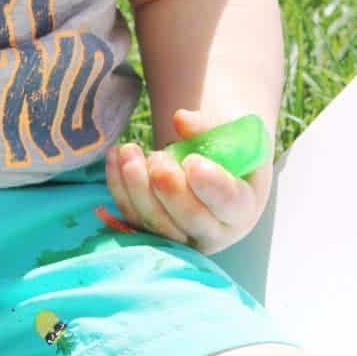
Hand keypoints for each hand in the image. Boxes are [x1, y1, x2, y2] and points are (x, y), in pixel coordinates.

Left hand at [104, 109, 267, 254]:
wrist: (212, 168)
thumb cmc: (226, 151)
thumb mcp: (229, 134)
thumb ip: (209, 127)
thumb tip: (181, 120)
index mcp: (242, 206)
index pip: (230, 204)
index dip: (212, 187)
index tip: (193, 162)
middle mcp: (214, 231)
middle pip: (190, 219)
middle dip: (170, 189)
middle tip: (158, 157)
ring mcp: (181, 235)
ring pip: (156, 222)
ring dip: (137, 187)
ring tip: (129, 151)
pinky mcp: (152, 232)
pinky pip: (132, 215)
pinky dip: (119, 187)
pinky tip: (114, 156)